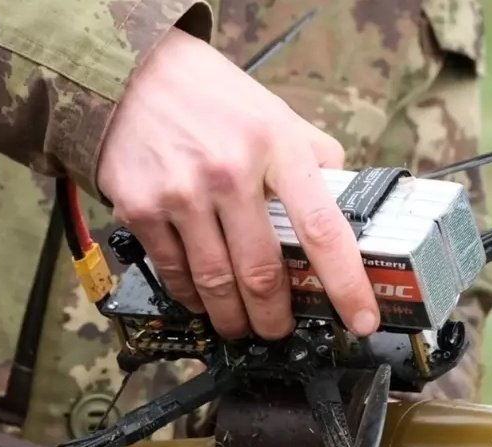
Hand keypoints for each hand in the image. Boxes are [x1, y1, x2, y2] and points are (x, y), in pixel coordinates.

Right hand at [97, 28, 377, 339]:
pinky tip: (202, 297)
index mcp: (277, 147)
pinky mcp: (141, 209)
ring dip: (234, 318)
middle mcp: (230, 172)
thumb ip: (313, 158)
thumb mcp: (275, 113)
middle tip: (279, 328)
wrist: (130, 73)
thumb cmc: (212, 97)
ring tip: (241, 323)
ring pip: (217, 286)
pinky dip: (193, 296)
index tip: (361, 318)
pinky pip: (175, 274)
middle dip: (276, 318)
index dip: (346, 284)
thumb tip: (345, 203)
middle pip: (263, 275)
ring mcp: (182, 194)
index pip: (323, 229)